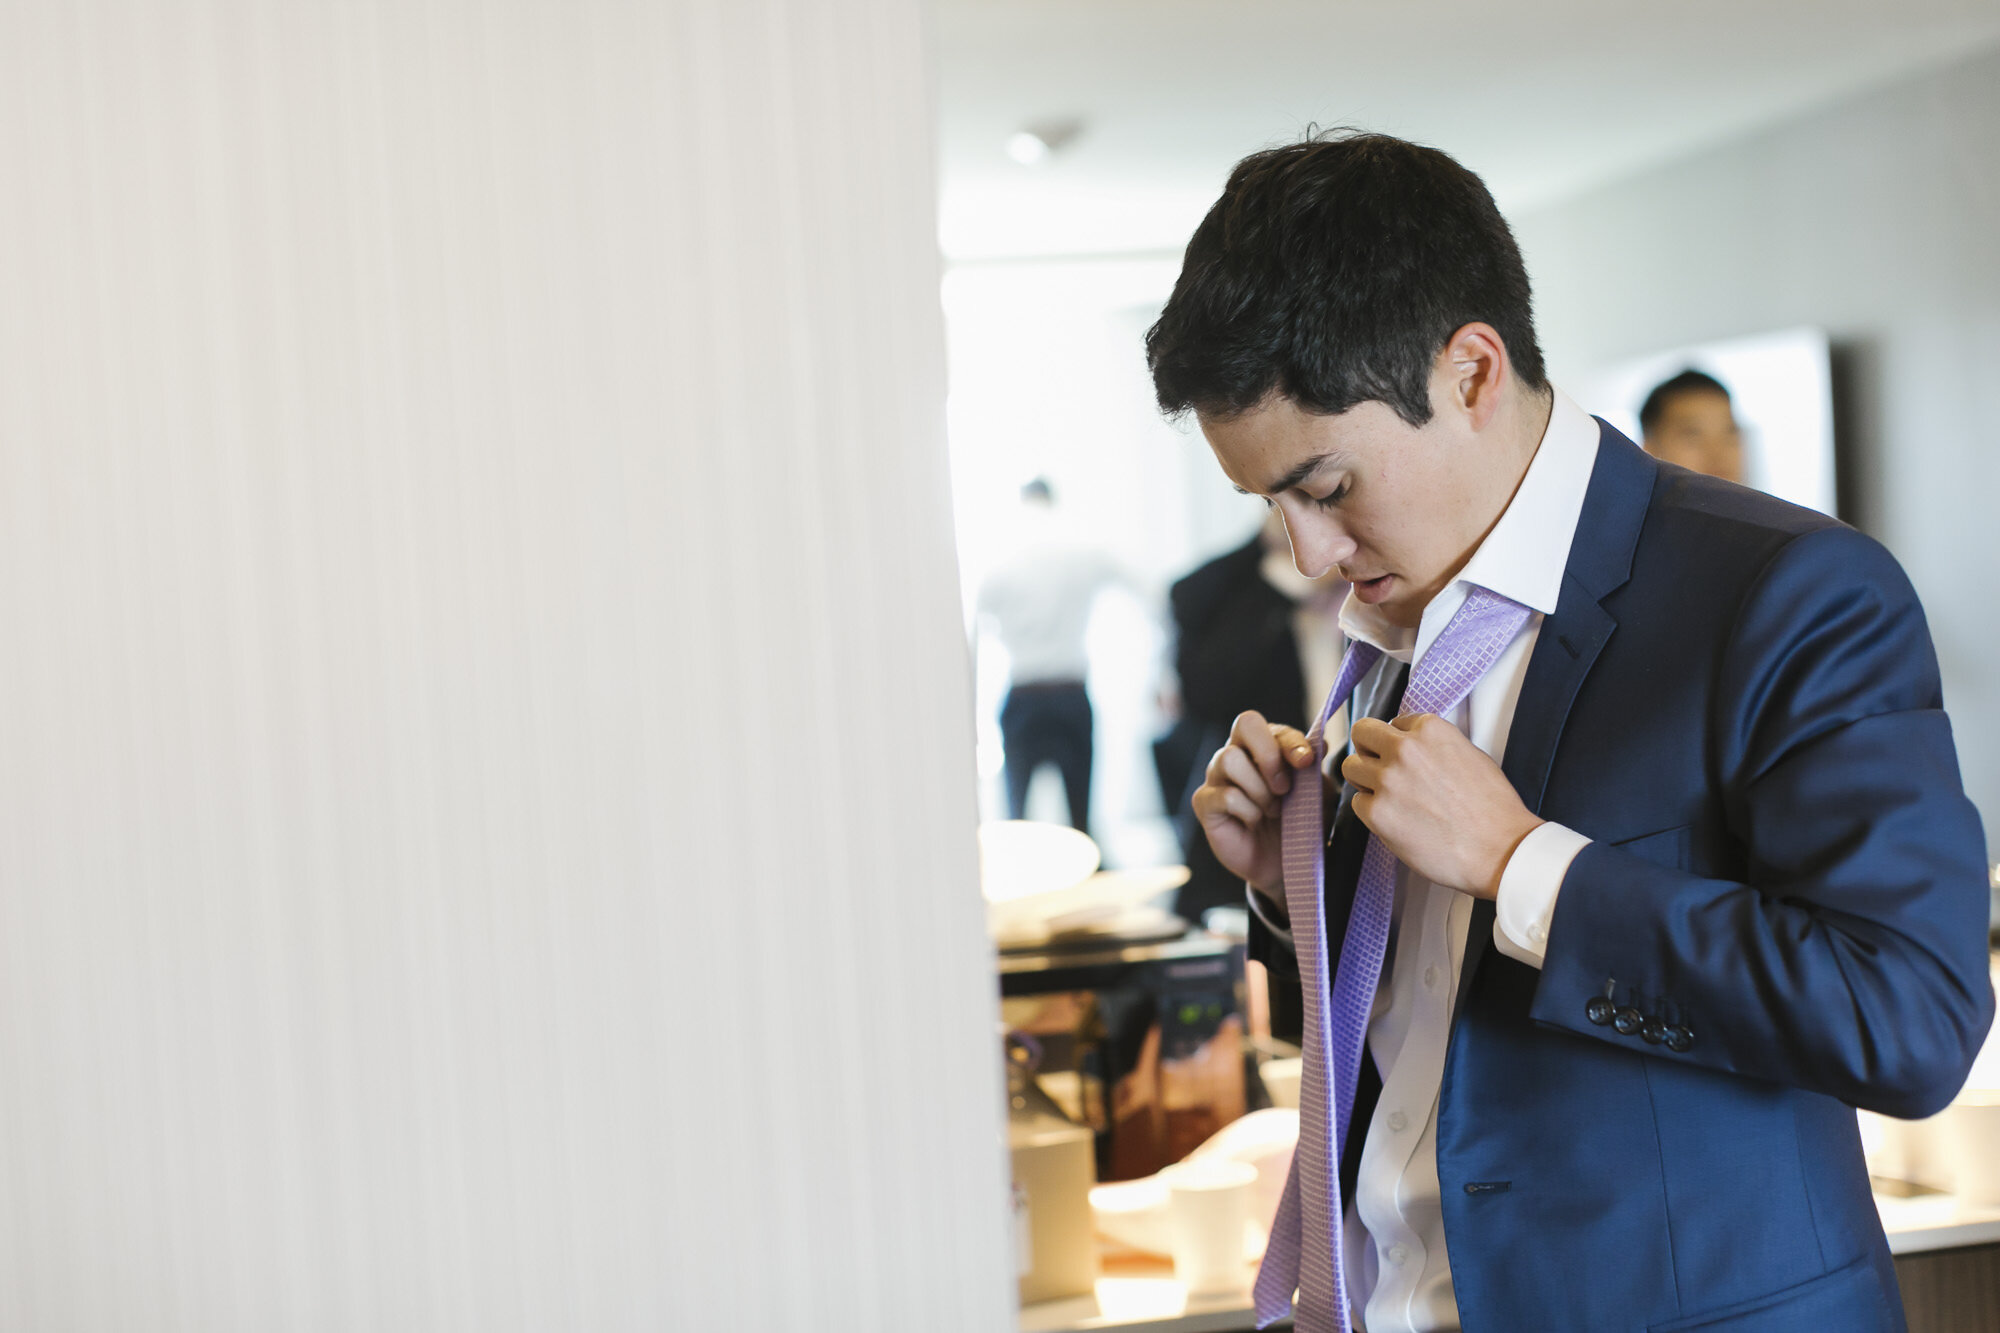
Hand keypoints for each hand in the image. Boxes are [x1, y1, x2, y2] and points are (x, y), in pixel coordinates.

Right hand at [1189, 710, 1317, 894]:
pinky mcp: (1205, 802)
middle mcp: (1237, 753)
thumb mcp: (1317, 794)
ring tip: (1272, 810)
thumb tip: (1322, 744)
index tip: (1307, 763)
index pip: (1273, 727)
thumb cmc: (1301, 823)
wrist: (1286, 865)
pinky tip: (1254, 822)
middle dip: (1269, 754)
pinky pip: (1226, 795)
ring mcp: (1217, 776)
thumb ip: (1315, 768)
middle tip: (1285, 788)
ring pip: (1230, 758)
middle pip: (1245, 723)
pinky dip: (1248, 811)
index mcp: (1265, 744)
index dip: (1291, 742)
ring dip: (1259, 789)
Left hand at [1341, 713, 1542, 898]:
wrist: (1500, 850)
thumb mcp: (1470, 755)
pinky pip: (1358, 803)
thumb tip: (1414, 746)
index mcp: (1430, 730)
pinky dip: (1372, 812)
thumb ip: (1435, 745)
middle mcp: (1404, 749)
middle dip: (1368, 749)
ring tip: (1390, 798)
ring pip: (1352, 768)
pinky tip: (1397, 821)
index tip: (1405, 758)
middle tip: (1378, 768)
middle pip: (1362, 734)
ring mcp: (1387, 780)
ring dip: (1366, 781)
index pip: (1394, 723)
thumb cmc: (1492, 809)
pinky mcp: (1377, 812)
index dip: (1398, 742)